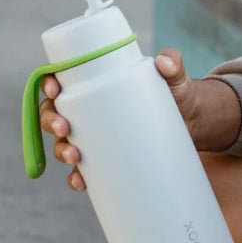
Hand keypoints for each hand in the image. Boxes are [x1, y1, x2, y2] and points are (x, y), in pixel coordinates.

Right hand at [38, 48, 241, 191]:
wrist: (193, 121)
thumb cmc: (177, 91)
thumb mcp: (175, 76)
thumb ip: (173, 62)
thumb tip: (164, 61)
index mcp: (96, 83)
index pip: (61, 80)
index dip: (48, 83)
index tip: (54, 90)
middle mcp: (89, 109)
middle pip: (53, 113)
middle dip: (50, 121)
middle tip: (65, 128)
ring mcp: (95, 134)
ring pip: (62, 142)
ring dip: (60, 150)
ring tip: (75, 156)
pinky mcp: (106, 156)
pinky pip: (82, 169)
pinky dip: (76, 176)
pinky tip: (79, 181)